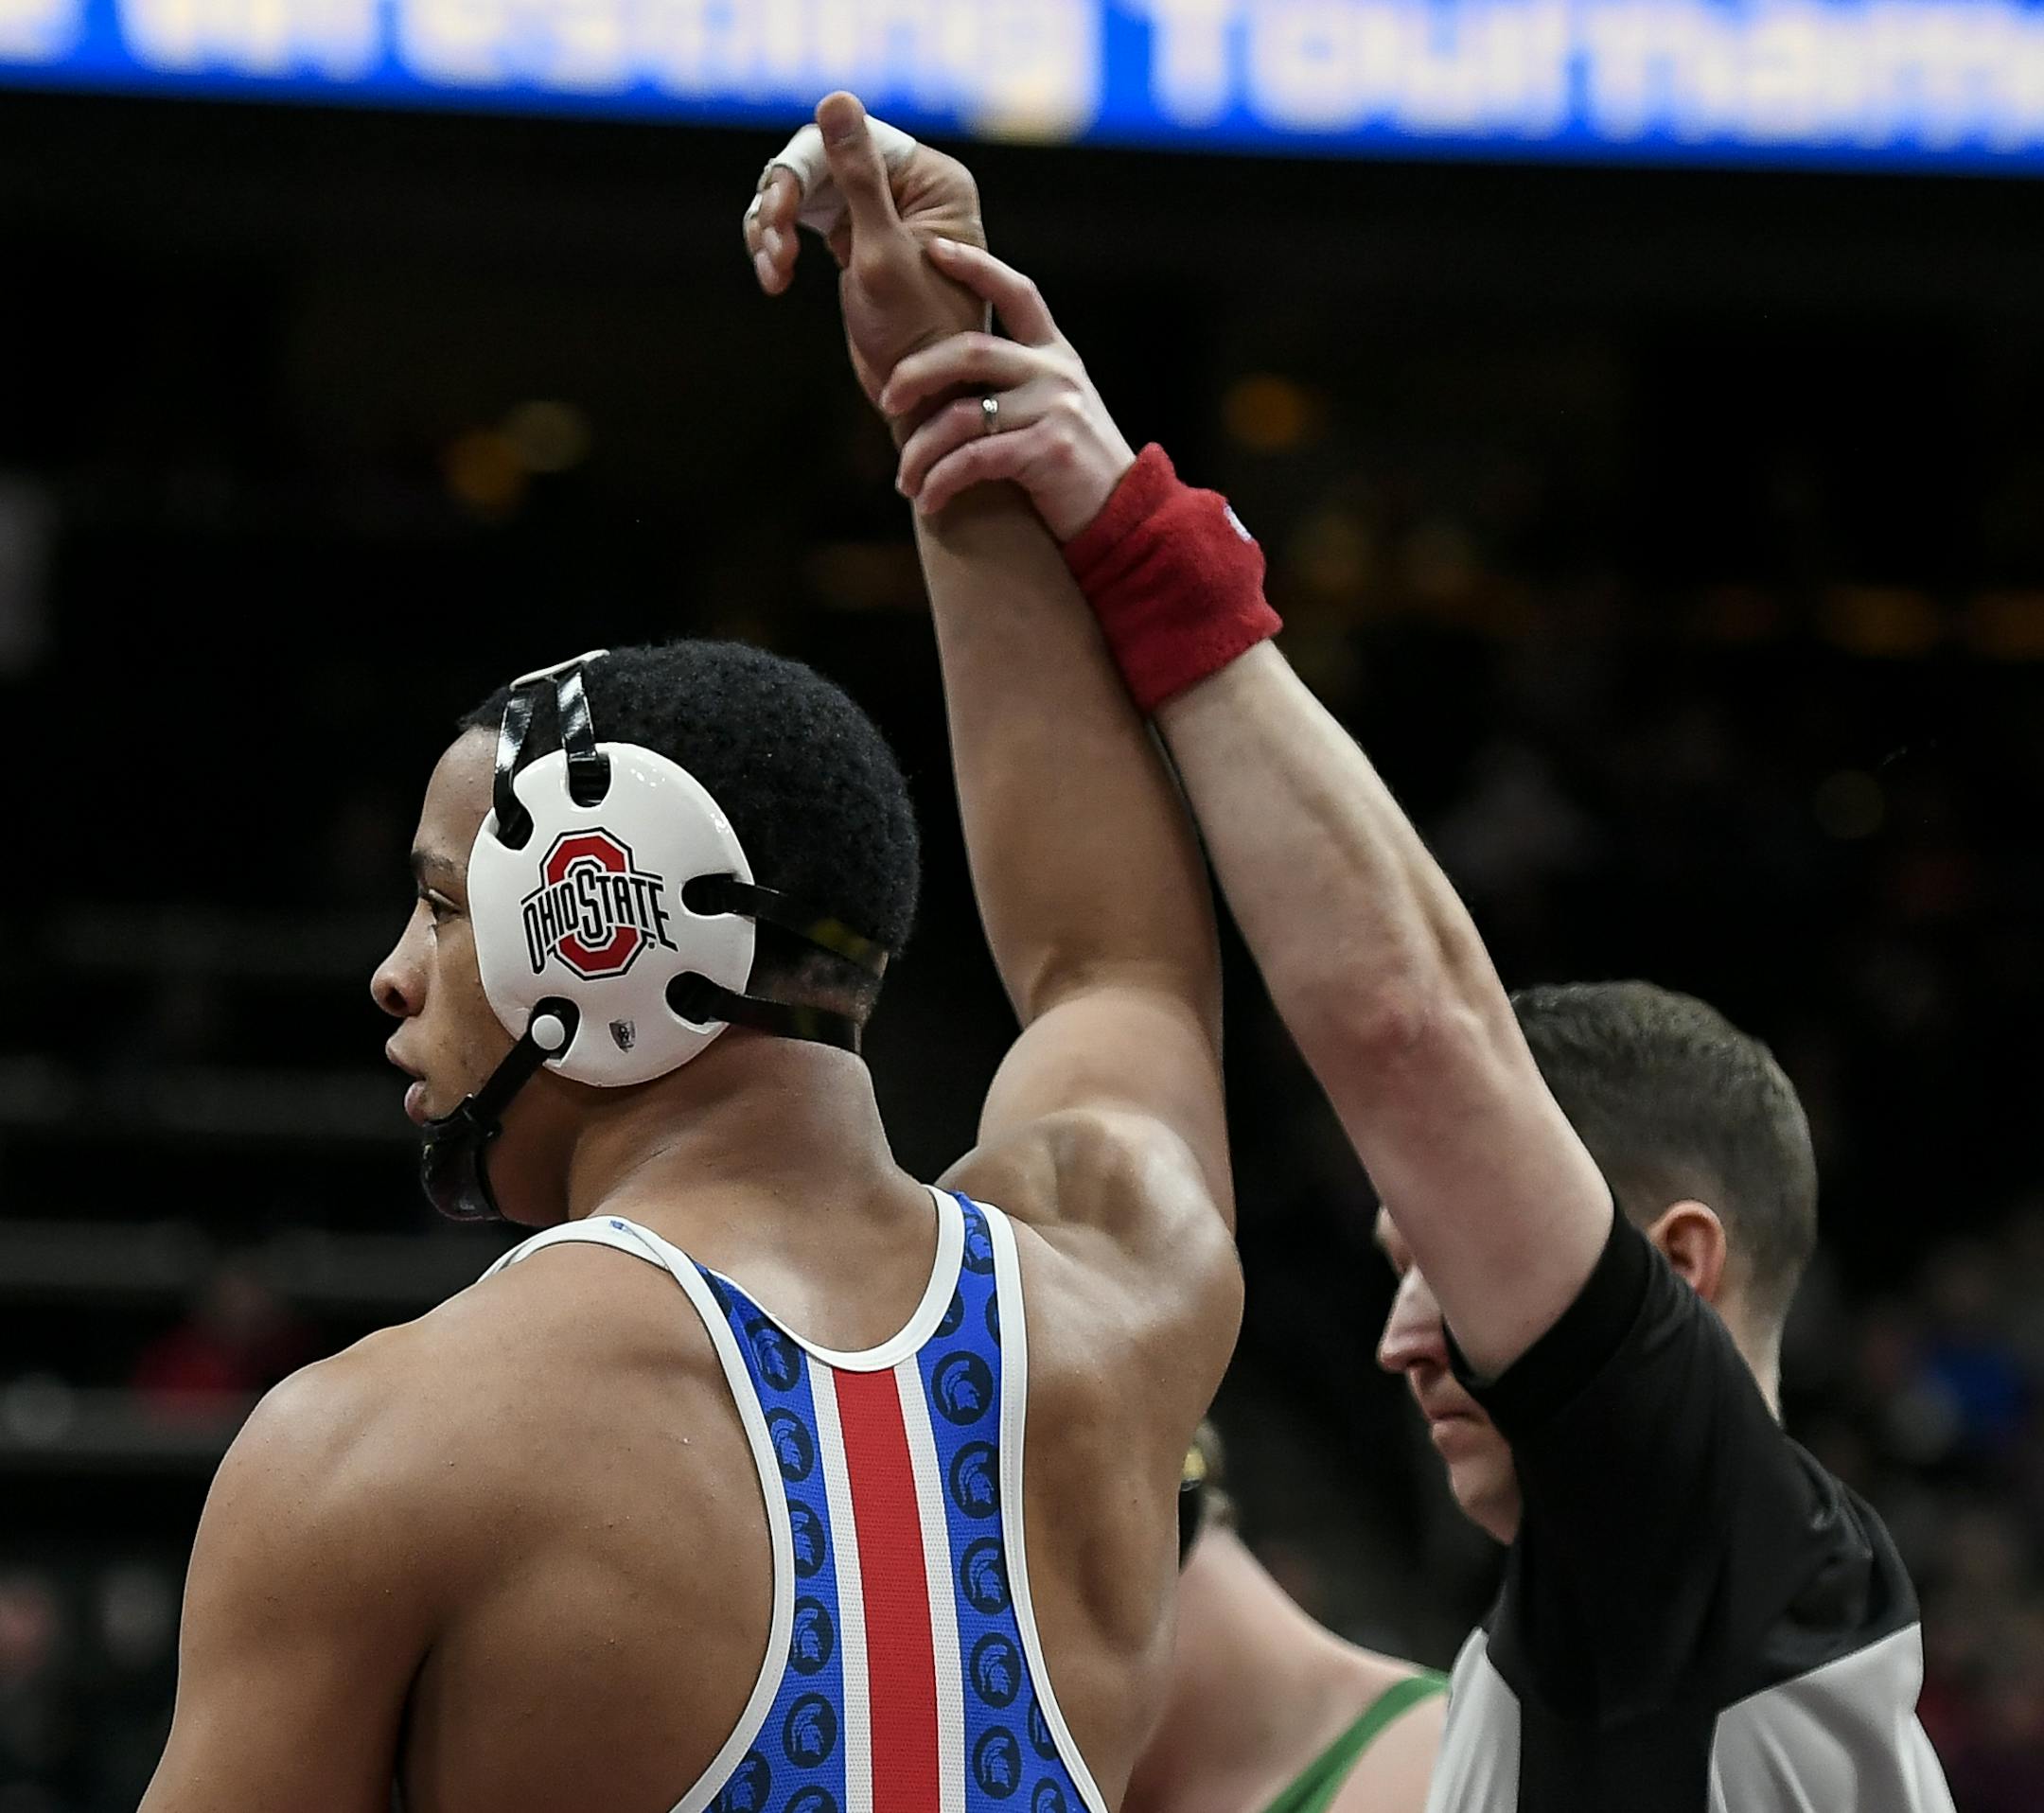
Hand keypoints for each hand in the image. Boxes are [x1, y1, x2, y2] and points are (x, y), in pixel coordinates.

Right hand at [743, 92, 986, 414]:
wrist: (923, 403)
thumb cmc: (918, 336)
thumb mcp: (881, 252)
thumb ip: (857, 176)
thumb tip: (834, 99)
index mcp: (931, 178)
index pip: (848, 139)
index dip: (805, 170)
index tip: (783, 218)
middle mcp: (907, 186)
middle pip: (815, 160)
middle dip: (783, 203)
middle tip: (772, 247)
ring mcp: (876, 213)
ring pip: (799, 190)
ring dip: (772, 226)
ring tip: (774, 269)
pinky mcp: (852, 241)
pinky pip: (797, 221)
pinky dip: (776, 245)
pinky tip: (775, 279)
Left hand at [880, 240, 1136, 542]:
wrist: (1124, 515)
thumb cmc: (1071, 468)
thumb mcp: (1052, 408)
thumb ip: (1013, 383)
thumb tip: (943, 376)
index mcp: (1055, 354)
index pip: (1016, 291)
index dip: (975, 266)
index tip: (933, 248)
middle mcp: (1056, 373)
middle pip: (969, 350)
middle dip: (915, 373)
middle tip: (886, 401)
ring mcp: (1055, 409)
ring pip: (961, 416)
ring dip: (920, 451)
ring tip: (906, 481)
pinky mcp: (1048, 451)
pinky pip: (973, 459)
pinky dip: (941, 481)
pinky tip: (927, 501)